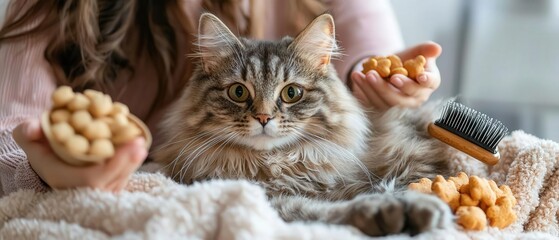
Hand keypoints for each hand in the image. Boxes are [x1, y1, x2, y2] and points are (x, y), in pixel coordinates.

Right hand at [13, 119, 146, 191]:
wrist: (46, 156)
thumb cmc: (40, 144)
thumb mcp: (29, 137)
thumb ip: (27, 131)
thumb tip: (34, 128)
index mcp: (63, 179)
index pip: (94, 179)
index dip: (114, 165)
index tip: (129, 146)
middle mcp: (79, 190)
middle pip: (111, 181)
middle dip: (127, 162)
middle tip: (138, 143)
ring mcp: (93, 191)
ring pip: (119, 180)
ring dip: (132, 162)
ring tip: (140, 144)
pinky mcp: (104, 187)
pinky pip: (120, 179)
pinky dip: (130, 164)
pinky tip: (137, 149)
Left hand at [350, 41, 441, 110]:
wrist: (386, 69)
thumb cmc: (405, 61)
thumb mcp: (414, 53)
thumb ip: (424, 50)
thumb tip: (436, 48)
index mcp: (428, 84)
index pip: (431, 83)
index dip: (426, 81)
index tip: (420, 76)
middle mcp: (415, 99)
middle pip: (404, 98)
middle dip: (389, 88)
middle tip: (377, 75)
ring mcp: (398, 107)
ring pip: (386, 103)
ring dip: (374, 89)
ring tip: (364, 74)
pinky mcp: (382, 109)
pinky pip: (372, 103)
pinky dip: (363, 90)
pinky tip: (357, 77)